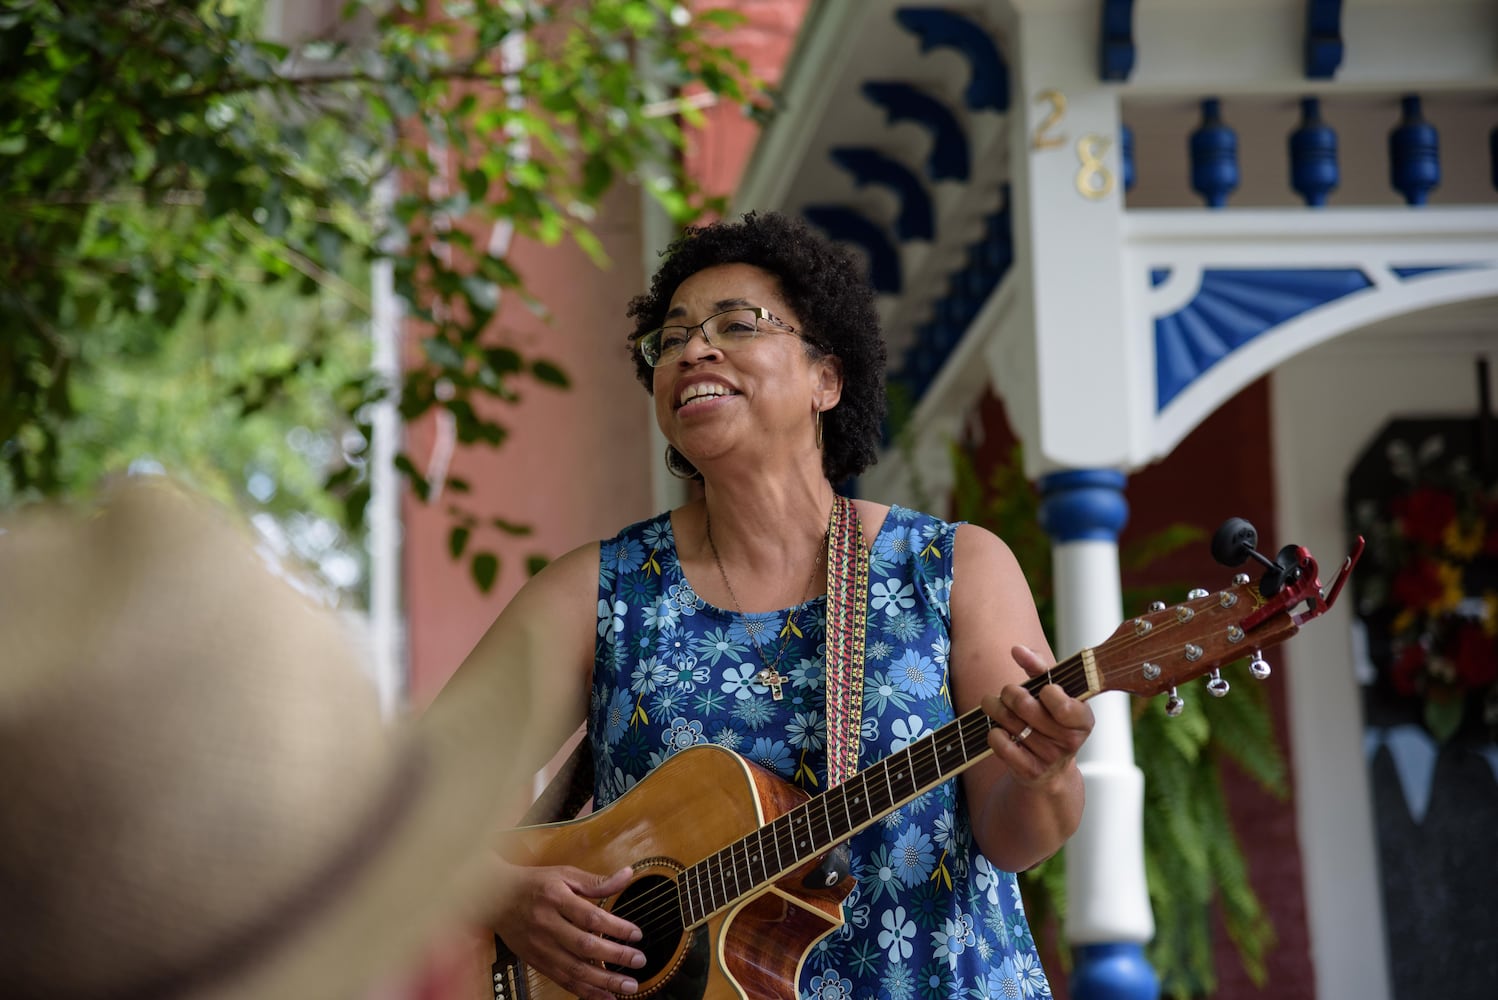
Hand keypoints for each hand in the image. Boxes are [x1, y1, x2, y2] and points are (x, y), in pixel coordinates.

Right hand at [490, 862, 645, 999]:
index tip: (636, 934)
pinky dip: (585, 992)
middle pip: (585, 946)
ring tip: (628, 986)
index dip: (616, 928)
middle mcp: (547, 925)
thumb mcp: (564, 874)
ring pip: (575, 969)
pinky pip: (563, 981)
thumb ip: (596, 881)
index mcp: (555, 899)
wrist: (494, 898)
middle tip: (639, 961)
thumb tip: (627, 875)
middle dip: (615, 957)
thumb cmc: (533, 884)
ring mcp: (541, 947)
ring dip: (604, 981)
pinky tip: (605, 996)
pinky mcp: (538, 962)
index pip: (590, 917)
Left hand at [982, 644, 1093, 786]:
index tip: (1043, 689)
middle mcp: (1070, 741)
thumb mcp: (1054, 693)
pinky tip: (996, 729)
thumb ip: (1039, 667)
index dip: (1047, 692)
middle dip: (1010, 692)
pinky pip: (1001, 744)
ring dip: (995, 708)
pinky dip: (993, 732)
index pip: (1063, 703)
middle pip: (1026, 706)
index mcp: (1083, 719)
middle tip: (1007, 692)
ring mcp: (1050, 758)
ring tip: (992, 704)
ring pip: (1009, 722)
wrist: (1049, 770)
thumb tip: (1017, 649)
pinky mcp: (1030, 771)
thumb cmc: (1050, 720)